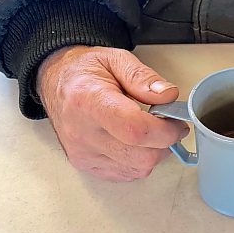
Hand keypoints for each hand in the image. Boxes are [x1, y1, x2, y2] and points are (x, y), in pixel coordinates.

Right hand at [37, 46, 188, 180]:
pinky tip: (134, 142)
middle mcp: (82, 133)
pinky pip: (126, 173)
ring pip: (138, 169)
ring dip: (154, 152)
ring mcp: (83, 154)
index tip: (177, 122)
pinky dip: (139, 161)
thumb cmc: (86, 71)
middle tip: (168, 124)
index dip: (165, 131)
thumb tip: (168, 96)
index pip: (135, 130)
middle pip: (141, 156)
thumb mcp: (115, 59)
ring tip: (149, 131)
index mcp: (90, 101)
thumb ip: (143, 77)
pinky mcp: (86, 165)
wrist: (55, 83)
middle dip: (165, 142)